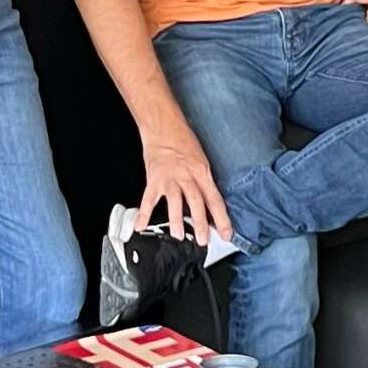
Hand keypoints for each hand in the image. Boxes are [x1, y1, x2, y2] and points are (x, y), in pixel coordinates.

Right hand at [139, 128, 232, 243]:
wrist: (165, 127)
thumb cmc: (184, 142)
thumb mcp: (202, 160)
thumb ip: (205, 182)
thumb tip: (210, 205)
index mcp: (203, 172)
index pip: (215, 199)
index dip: (222, 218)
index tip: (226, 234)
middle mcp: (188, 175)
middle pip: (197, 201)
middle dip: (201, 223)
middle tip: (202, 240)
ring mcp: (170, 177)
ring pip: (175, 201)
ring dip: (176, 219)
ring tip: (178, 235)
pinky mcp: (154, 178)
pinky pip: (148, 198)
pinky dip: (144, 213)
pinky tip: (140, 226)